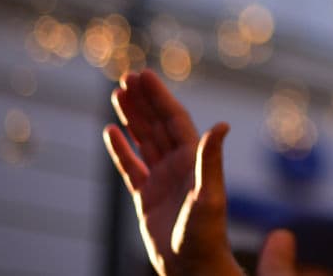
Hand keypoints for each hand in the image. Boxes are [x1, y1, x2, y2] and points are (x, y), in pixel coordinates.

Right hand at [104, 69, 239, 274]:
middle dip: (143, 100)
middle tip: (125, 76)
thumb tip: (222, 125)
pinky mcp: (147, 197)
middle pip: (157, 124)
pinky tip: (110, 132)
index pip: (173, 118)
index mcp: (193, 158)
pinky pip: (131, 167)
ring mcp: (162, 179)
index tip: (143, 75)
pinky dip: (120, 150)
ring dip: (131, 117)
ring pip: (144, 140)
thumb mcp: (209, 194)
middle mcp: (178, 164)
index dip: (158, 96)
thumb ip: (211, 159)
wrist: (193, 267)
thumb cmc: (206, 234)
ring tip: (116, 94)